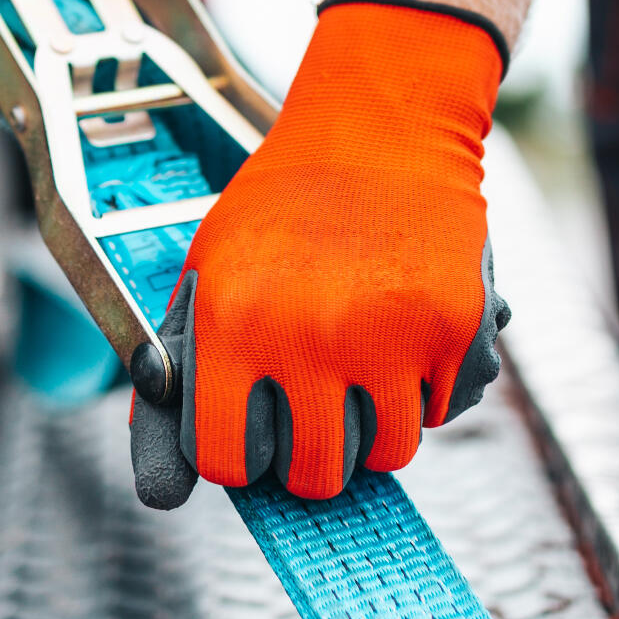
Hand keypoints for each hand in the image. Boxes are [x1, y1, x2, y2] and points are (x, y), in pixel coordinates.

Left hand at [129, 0, 510, 505]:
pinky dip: (425, 391)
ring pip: (386, 455)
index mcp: (233, 322)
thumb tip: (165, 492)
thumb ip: (181, 377)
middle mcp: (309, 335)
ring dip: (374, 424)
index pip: (229, 463)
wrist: (380, 127)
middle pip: (316, 474)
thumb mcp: (210, 271)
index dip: (242, 455)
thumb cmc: (284, 206)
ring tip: (362, 361)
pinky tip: (403, 334)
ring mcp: (389, 334)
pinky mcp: (453, 326)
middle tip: (316, 395)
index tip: (254, 428)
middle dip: (313, 448)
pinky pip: (440, 412)